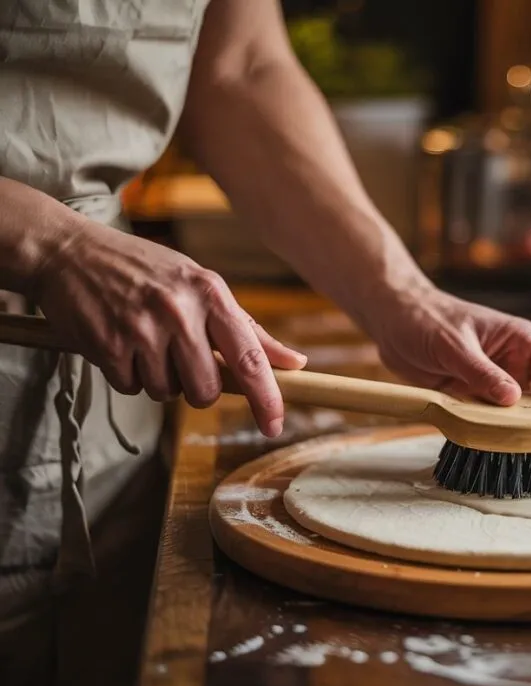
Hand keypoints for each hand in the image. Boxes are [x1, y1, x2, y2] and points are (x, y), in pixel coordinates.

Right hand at [33, 219, 305, 436]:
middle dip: (196, 387)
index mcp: (211, 293)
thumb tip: (295, 363)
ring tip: (145, 342)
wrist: (71, 252)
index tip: (275, 425)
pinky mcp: (108, 345)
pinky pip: (132, 387)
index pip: (250, 357)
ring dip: (158, 378)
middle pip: (206, 390)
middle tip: (179, 358)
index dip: (266, 397)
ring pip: (168, 393)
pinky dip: (128, 374)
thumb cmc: (147, 272)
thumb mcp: (202, 286)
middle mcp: (180, 310)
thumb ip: (249, 329)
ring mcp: (142, 329)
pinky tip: (120, 342)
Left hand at [370, 289, 530, 457]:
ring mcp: (502, 382)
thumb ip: (481, 372)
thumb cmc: (425, 319)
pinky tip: (511, 455)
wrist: (394, 320)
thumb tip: (511, 400)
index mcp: (524, 342)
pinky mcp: (482, 398)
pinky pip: (502, 423)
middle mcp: (520, 363)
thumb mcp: (453, 345)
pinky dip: (509, 439)